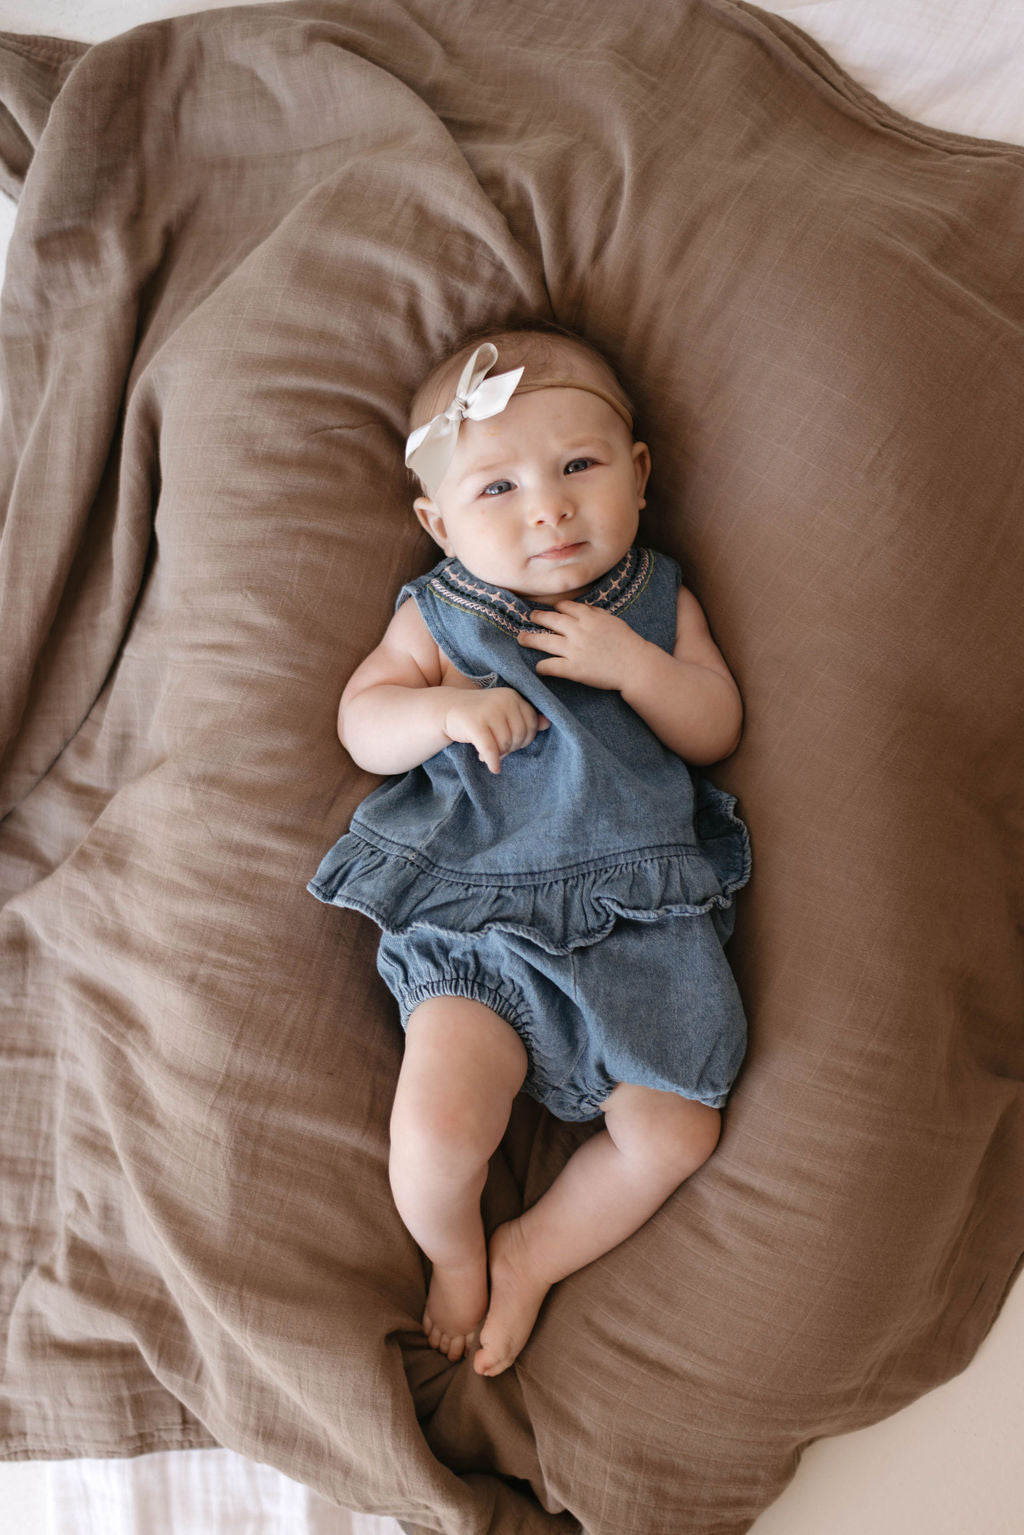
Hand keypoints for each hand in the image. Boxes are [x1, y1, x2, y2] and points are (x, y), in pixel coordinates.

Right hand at [443, 687, 548, 773]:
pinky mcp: (475, 723)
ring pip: (506, 743)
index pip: (531, 725)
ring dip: (499, 754)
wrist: (447, 710)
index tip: (510, 743)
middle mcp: (503, 700)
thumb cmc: (480, 715)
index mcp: (513, 697)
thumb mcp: (503, 713)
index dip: (524, 740)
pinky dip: (493, 761)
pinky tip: (492, 767)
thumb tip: (547, 724)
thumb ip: (524, 717)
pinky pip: (491, 748)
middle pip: (520, 735)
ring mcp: (489, 710)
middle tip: (497, 751)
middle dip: (511, 748)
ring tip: (487, 753)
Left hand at [517, 602, 647, 690]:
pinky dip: (542, 667)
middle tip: (530, 617)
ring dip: (530, 639)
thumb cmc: (628, 643)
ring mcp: (574, 649)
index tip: (553, 610)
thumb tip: (582, 608)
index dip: (557, 608)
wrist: (635, 665)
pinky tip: (538, 668)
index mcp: (589, 617)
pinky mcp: (573, 668)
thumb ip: (596, 613)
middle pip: (551, 620)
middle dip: (538, 617)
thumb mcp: (613, 620)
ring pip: (544, 641)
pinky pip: (550, 666)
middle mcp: (578, 631)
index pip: (567, 607)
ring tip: (521, 638)